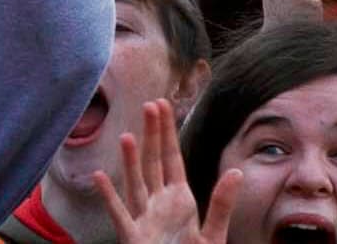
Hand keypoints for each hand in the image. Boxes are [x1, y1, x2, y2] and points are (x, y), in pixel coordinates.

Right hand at [95, 99, 237, 243]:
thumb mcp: (212, 236)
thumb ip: (221, 205)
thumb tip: (236, 172)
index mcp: (179, 201)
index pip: (172, 160)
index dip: (168, 133)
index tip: (163, 105)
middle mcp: (158, 205)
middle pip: (153, 164)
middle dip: (152, 136)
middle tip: (150, 105)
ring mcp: (144, 219)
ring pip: (136, 184)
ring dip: (131, 161)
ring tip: (127, 136)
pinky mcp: (133, 237)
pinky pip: (120, 215)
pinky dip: (109, 197)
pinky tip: (100, 177)